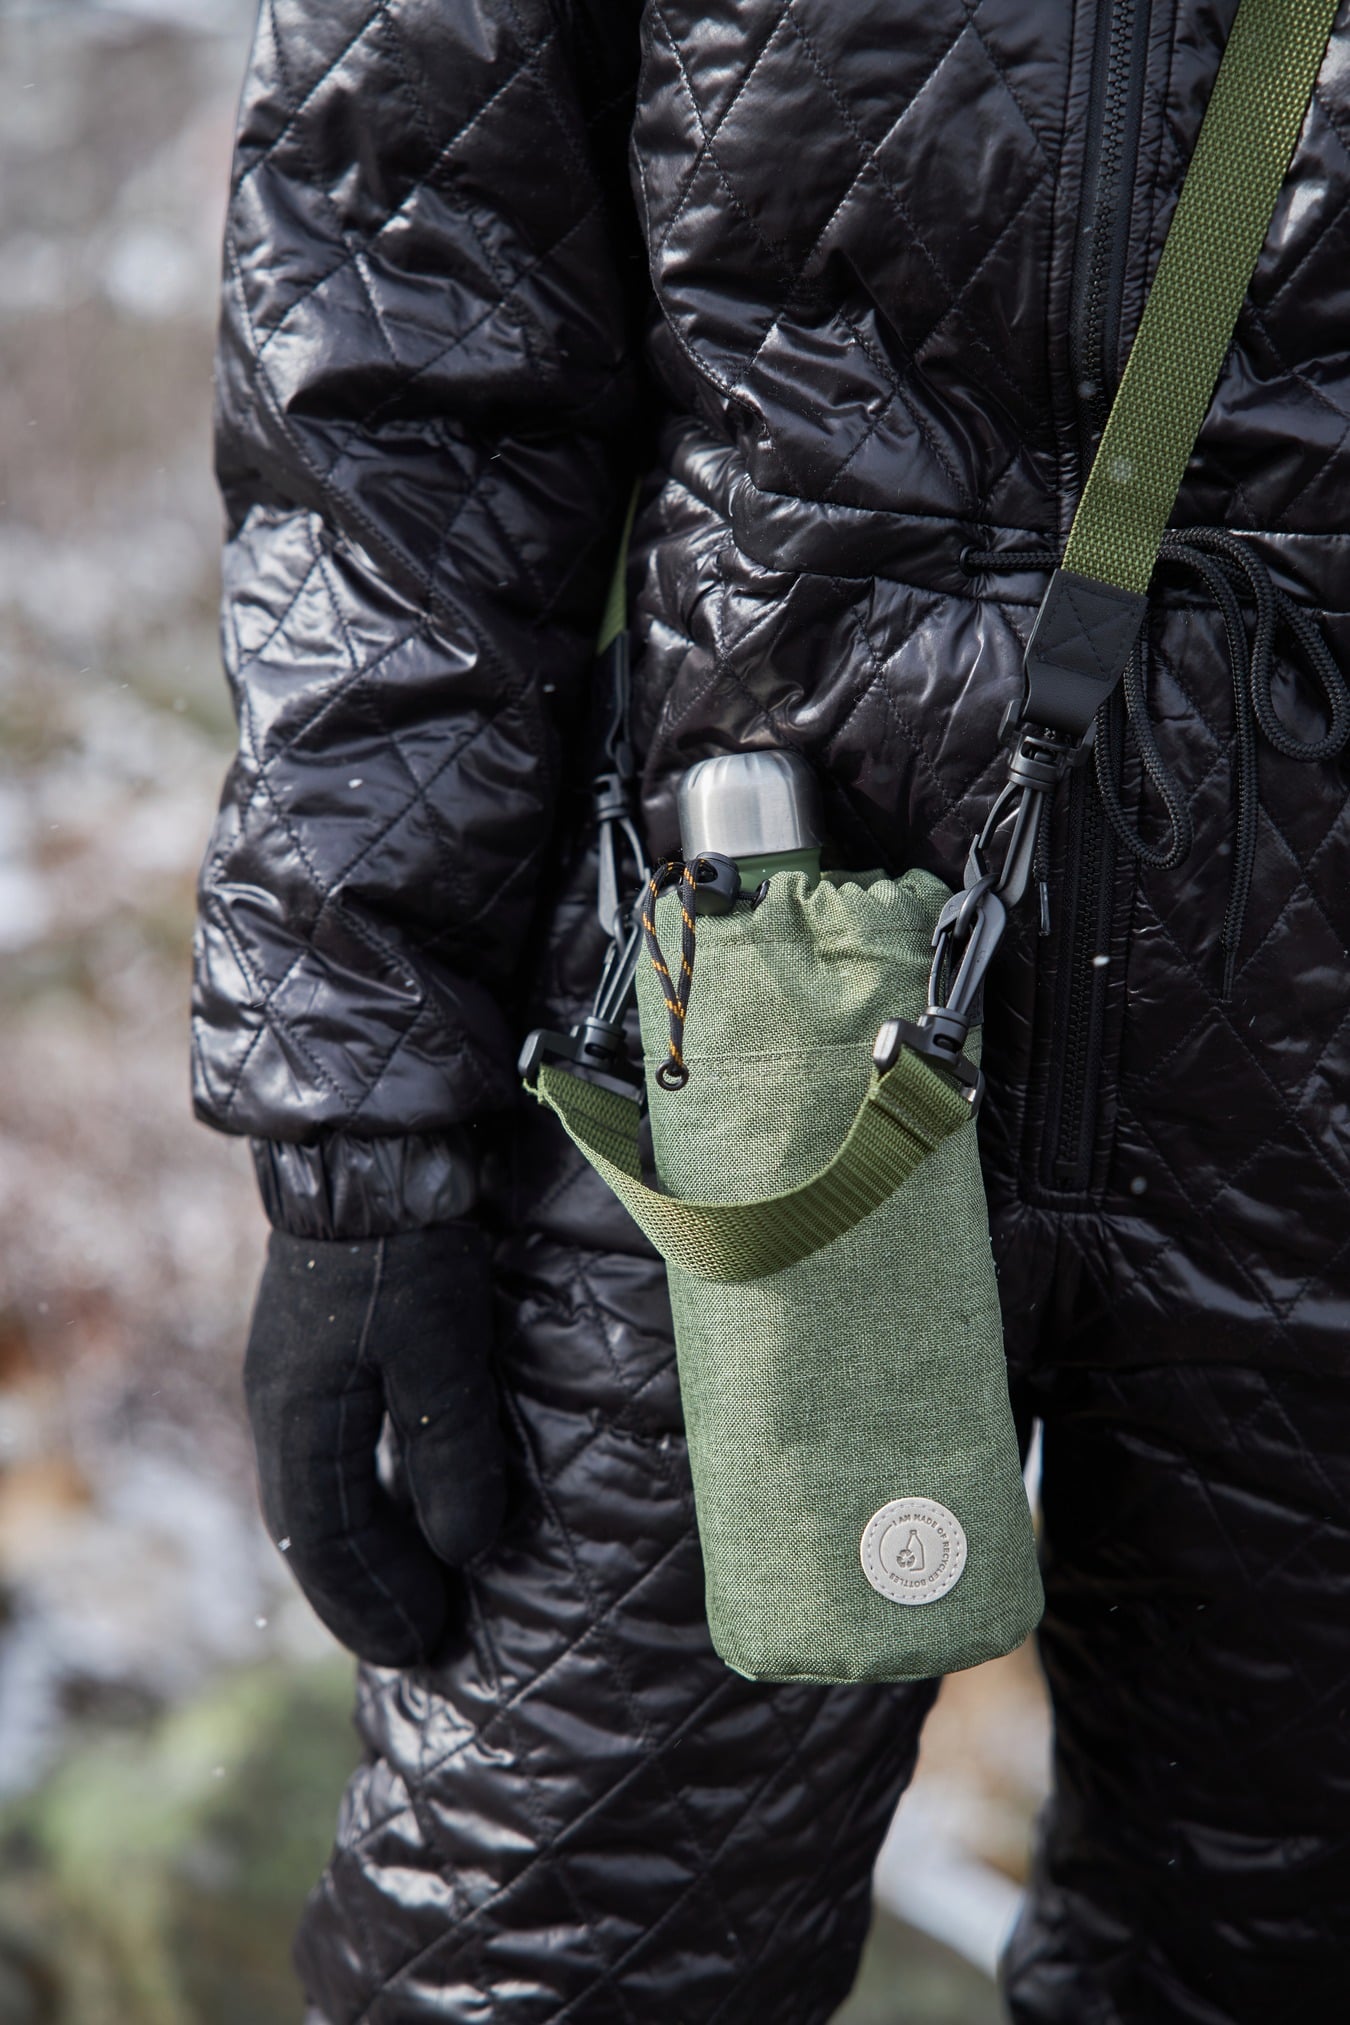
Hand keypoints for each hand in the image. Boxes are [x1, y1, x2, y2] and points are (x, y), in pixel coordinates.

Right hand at [244, 1224, 505, 1665]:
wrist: (372, 1151)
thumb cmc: (410, 1253)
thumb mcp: (443, 1358)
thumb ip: (451, 1456)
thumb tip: (464, 1550)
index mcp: (300, 1420)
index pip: (325, 1544)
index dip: (373, 1604)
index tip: (422, 1647)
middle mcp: (284, 1406)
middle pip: (313, 1526)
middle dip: (364, 1589)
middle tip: (419, 1638)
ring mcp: (295, 1374)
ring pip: (322, 1488)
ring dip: (367, 1544)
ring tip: (417, 1585)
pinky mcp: (321, 1346)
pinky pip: (335, 1448)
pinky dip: (368, 1493)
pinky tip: (409, 1499)